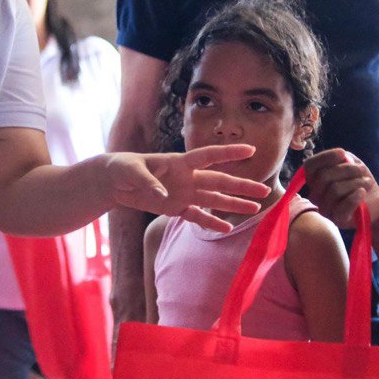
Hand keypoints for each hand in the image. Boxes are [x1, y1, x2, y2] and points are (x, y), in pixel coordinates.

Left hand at [105, 144, 270, 232]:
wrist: (114, 182)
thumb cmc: (122, 169)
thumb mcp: (132, 172)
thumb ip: (148, 182)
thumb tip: (163, 196)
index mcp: (179, 162)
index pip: (208, 156)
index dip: (228, 153)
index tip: (250, 150)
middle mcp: (186, 177)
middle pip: (219, 181)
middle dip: (241, 186)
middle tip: (264, 190)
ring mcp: (183, 193)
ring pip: (213, 199)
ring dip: (233, 204)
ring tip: (255, 208)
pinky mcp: (176, 208)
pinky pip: (197, 216)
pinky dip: (210, 222)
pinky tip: (226, 228)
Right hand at [303, 149, 378, 229]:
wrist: (375, 203)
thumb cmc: (360, 182)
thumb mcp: (351, 164)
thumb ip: (343, 158)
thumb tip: (341, 156)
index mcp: (315, 181)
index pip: (309, 166)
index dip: (324, 157)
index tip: (343, 153)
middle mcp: (316, 195)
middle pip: (323, 177)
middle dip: (347, 170)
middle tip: (362, 170)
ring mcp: (325, 209)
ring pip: (334, 190)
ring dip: (355, 182)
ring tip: (367, 183)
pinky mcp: (337, 220)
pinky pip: (342, 207)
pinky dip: (355, 197)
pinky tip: (362, 192)